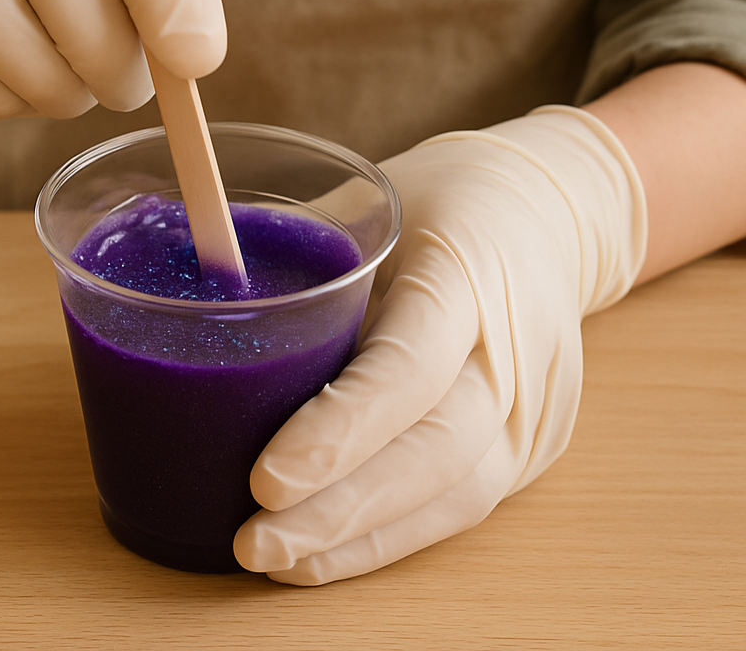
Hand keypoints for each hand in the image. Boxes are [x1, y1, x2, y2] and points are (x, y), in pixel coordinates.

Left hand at [233, 106, 646, 583]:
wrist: (550, 216)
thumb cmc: (446, 195)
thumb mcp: (374, 195)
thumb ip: (305, 248)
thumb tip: (203, 300)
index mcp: (471, 269)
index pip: (413, 365)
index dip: (342, 429)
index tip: (265, 478)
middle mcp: (516, 347)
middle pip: (438, 450)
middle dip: (341, 509)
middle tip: (254, 541)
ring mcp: (536, 402)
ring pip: (455, 493)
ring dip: (360, 538)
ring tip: (276, 559)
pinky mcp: (533, 440)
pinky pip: (461, 500)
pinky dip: (390, 533)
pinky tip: (328, 552)